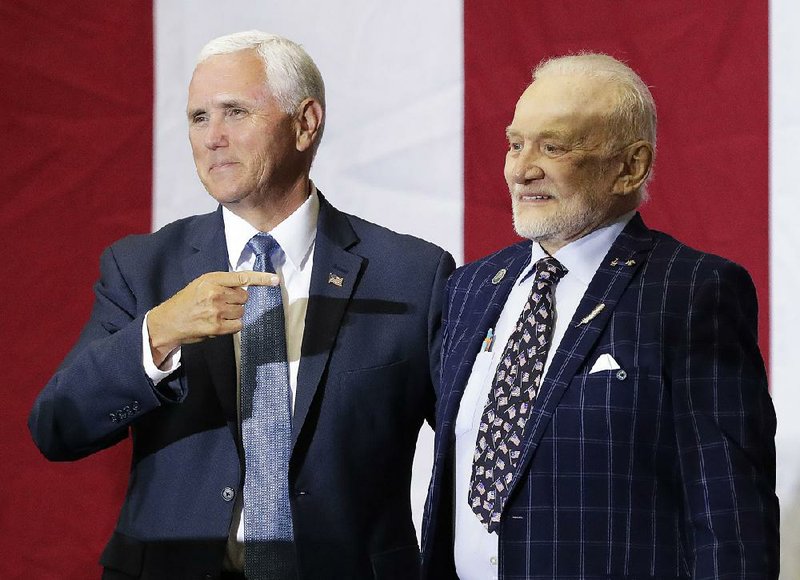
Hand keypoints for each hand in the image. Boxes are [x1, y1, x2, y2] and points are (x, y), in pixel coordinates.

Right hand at [146, 271, 278, 365]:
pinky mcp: (218, 326)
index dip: (261, 278)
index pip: (242, 277)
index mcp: (212, 279)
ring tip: (215, 314)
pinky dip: (232, 326)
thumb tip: (245, 287)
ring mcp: (217, 310)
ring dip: (233, 314)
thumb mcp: (201, 284)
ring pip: (241, 311)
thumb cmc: (187, 302)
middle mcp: (215, 293)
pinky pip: (238, 325)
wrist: (168, 322)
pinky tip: (218, 323)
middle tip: (219, 304)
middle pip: (244, 297)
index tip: (276, 280)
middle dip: (236, 301)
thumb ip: (222, 283)